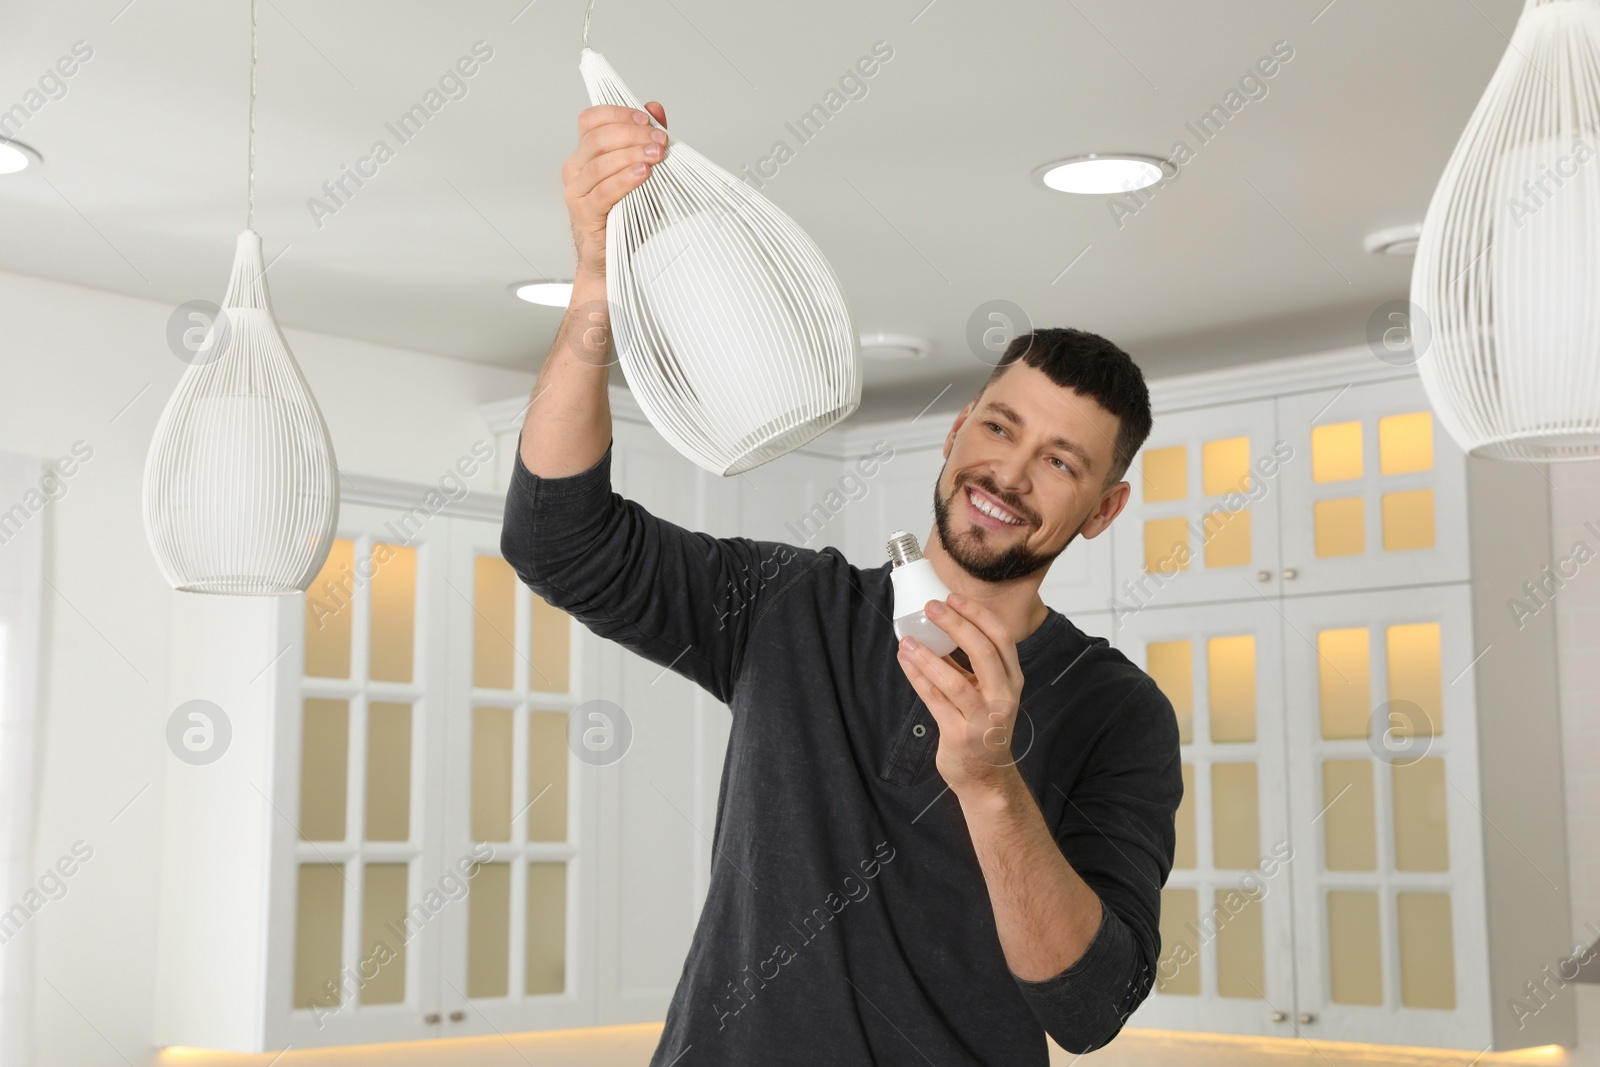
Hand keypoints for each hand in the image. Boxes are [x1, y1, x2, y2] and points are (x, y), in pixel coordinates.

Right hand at [562, 102, 668, 278]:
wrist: (614, 255)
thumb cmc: (625, 213)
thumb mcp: (641, 171)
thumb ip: (645, 139)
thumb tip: (654, 109)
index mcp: (585, 154)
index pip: (591, 120)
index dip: (617, 114)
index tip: (645, 119)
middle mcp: (575, 169)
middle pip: (597, 138)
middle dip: (632, 135)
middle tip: (659, 140)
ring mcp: (576, 191)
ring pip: (600, 163)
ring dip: (631, 155)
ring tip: (656, 156)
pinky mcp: (583, 213)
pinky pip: (603, 191)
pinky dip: (624, 180)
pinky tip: (642, 175)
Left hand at [895, 593, 1025, 797]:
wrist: (986, 776)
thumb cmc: (983, 725)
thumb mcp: (985, 690)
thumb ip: (967, 663)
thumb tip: (937, 625)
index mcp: (1012, 679)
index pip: (1001, 637)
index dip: (977, 614)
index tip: (953, 597)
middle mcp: (1003, 696)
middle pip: (983, 651)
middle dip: (955, 624)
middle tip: (931, 607)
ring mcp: (983, 718)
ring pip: (955, 679)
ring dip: (927, 656)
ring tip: (907, 640)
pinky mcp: (960, 735)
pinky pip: (935, 701)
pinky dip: (918, 678)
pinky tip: (905, 661)